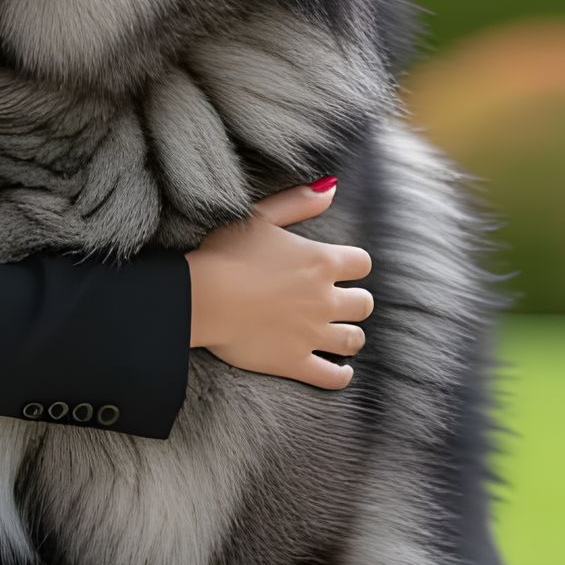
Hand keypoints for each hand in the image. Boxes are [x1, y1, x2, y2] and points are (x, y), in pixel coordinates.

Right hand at [185, 180, 373, 390]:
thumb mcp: (260, 216)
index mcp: (320, 262)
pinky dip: (341, 375)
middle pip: (364, 304)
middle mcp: (324, 299)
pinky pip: (333, 376)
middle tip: (335, 303)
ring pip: (354, 339)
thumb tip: (332, 187)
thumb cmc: (224, 253)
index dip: (352, 266)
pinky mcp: (295, 362)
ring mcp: (312, 333)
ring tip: (338, 334)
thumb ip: (299, 201)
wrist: (200, 298)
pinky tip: (340, 370)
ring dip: (350, 336)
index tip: (338, 269)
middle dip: (354, 302)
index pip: (362, 264)